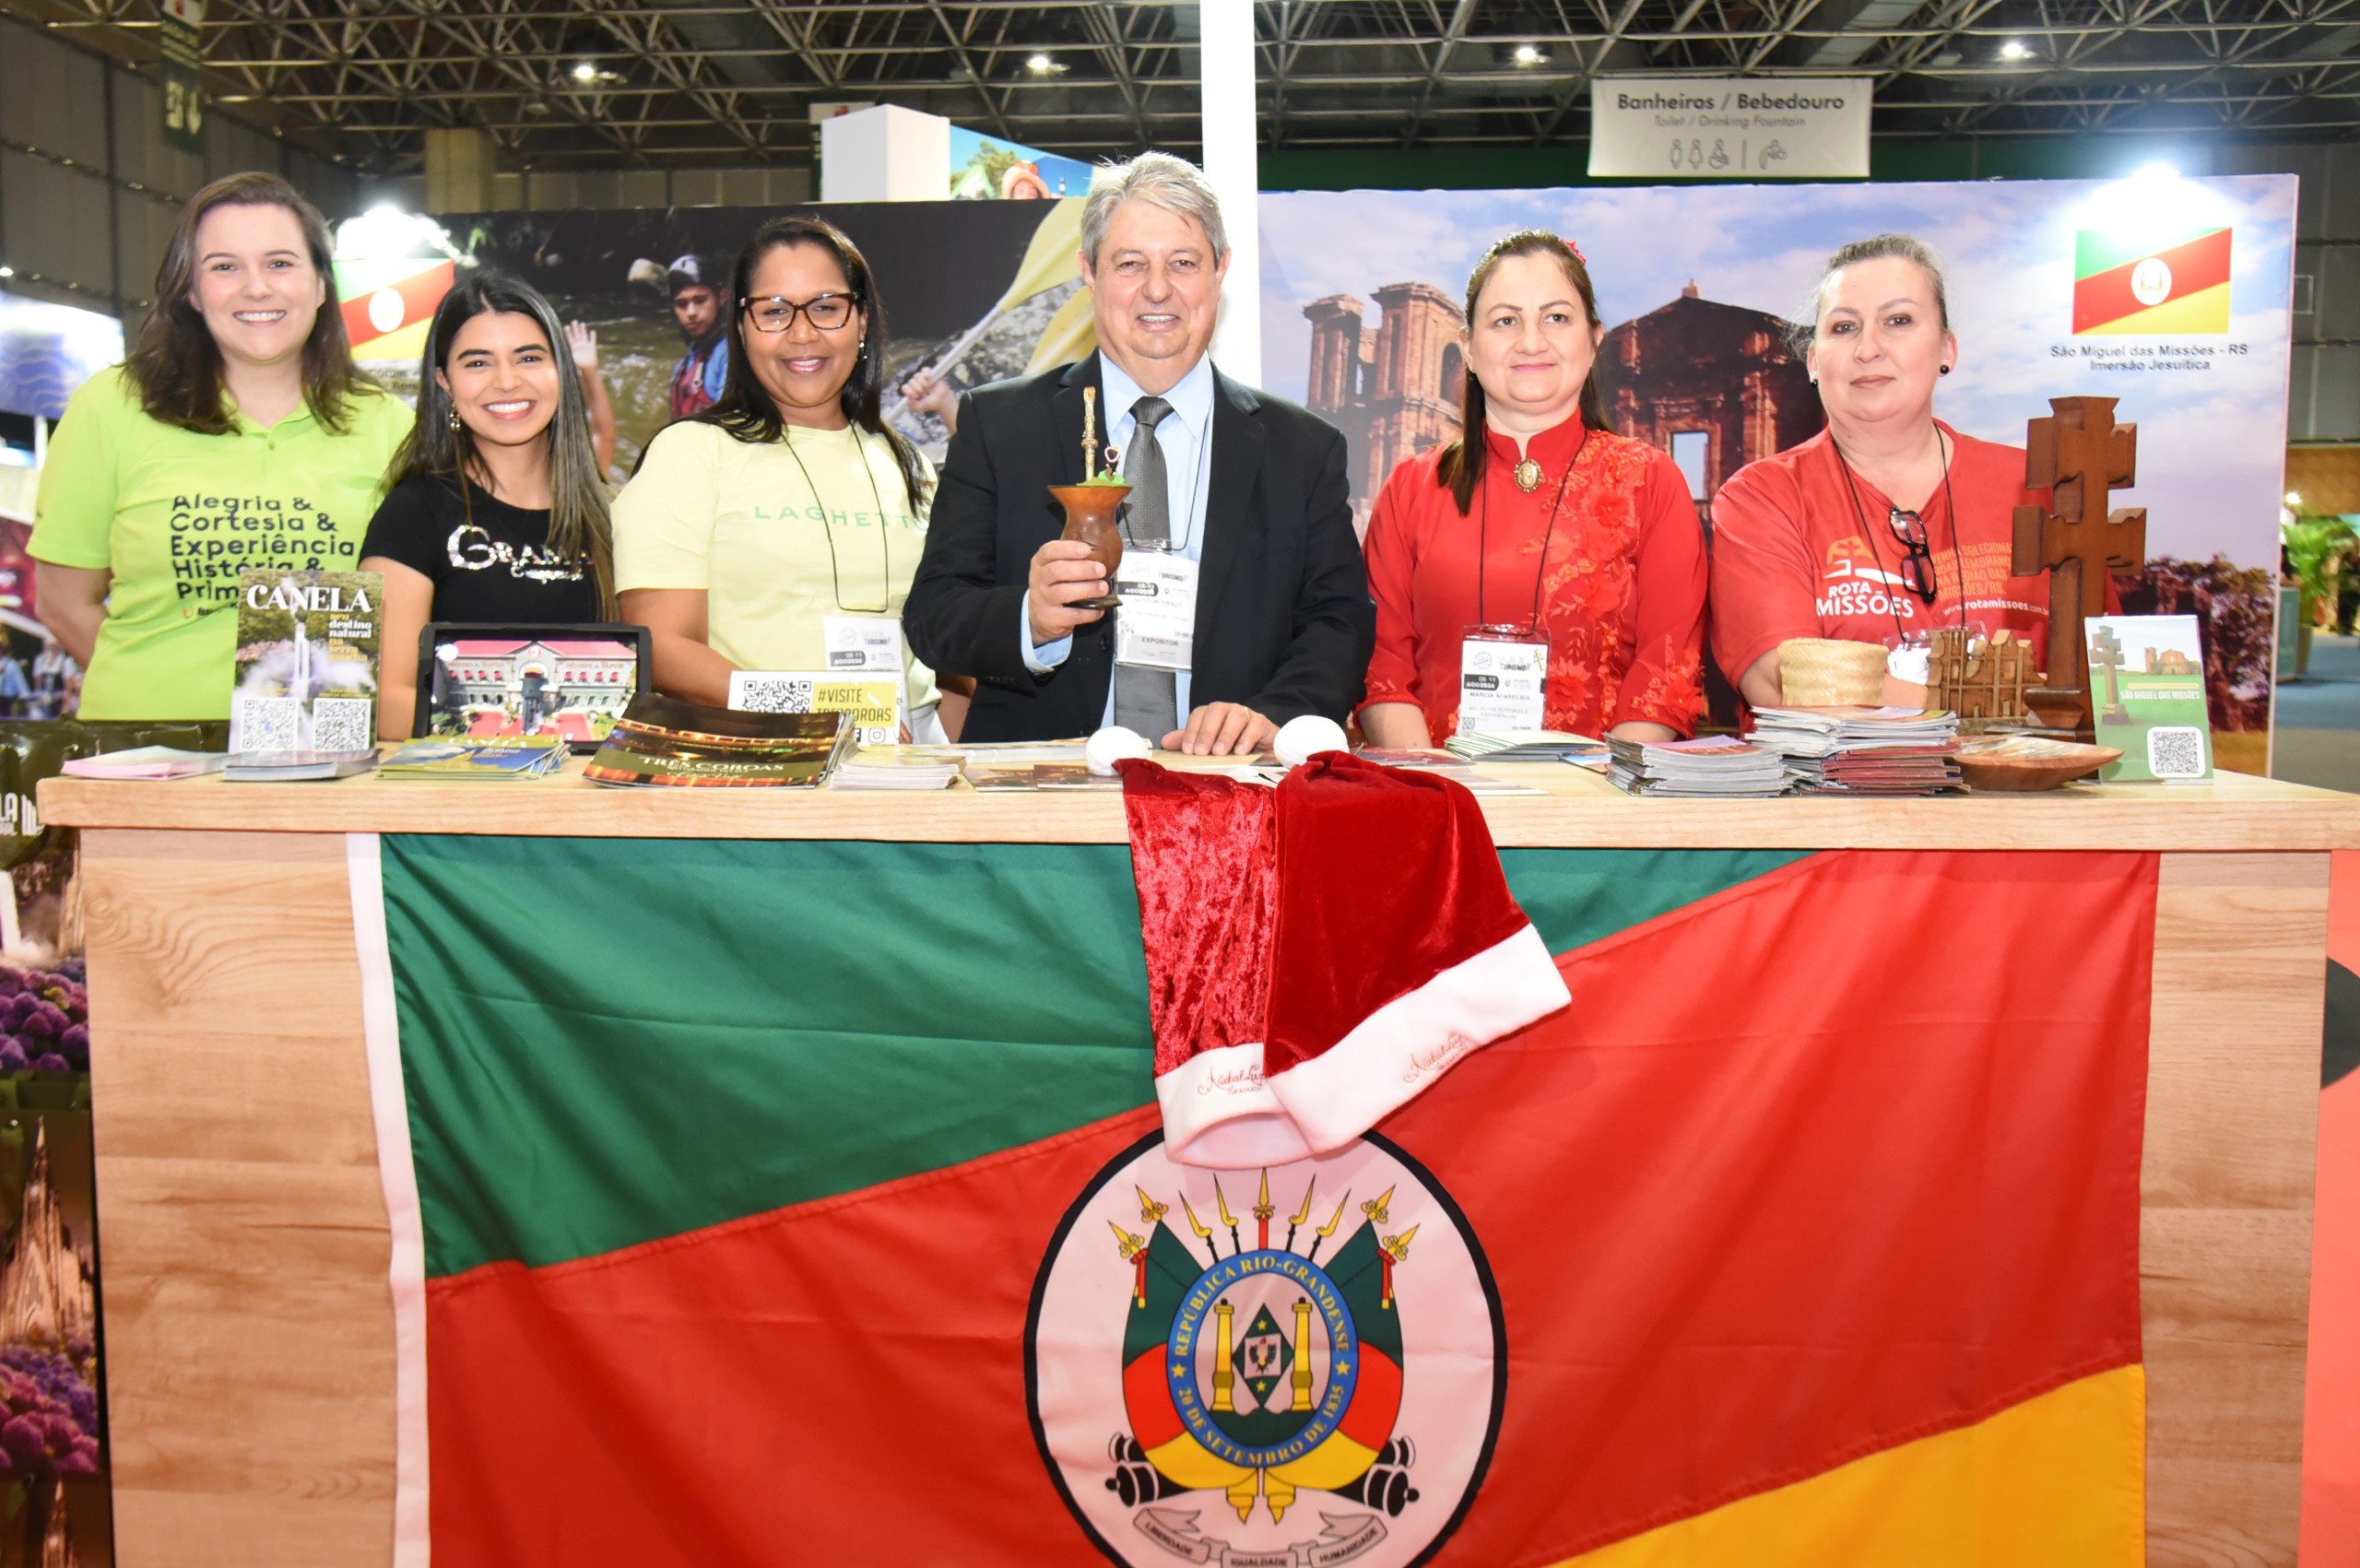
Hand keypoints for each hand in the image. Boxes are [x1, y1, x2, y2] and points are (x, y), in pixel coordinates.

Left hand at [565, 321, 598, 371]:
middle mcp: (578, 346)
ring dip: (583, 330)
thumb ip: (563, 356)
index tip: (566, 326)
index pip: (569, 338)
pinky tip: (592, 331)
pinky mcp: (592, 348)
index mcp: (572, 348)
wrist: (587, 370)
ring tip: (582, 323)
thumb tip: (552, 356)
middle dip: (575, 328)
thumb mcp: (568, 360)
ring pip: (584, 336)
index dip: (568, 332)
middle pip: (576, 335)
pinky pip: (592, 340)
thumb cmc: (578, 367)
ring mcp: (585, 346)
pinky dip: (593, 336)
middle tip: (574, 321)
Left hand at [902, 368, 958, 428]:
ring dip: (923, 383)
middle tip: (924, 393)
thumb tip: (908, 397)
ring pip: (917, 375)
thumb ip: (911, 404)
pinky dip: (926, 374)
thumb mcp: (919, 408)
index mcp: (911, 391)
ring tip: (928, 388)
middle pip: (911, 381)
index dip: (909, 391)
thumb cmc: (930, 404)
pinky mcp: (929, 374)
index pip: (904, 387)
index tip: (915, 396)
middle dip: (918, 388)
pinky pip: (925, 370)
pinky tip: (929, 378)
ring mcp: (922, 378)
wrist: (942, 401)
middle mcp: (915, 383)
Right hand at [1027, 539, 1108, 644]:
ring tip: (1103, 588)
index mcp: (1040, 563)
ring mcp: (1043, 600)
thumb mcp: (1055, 569)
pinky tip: (1099, 607)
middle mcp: (1039, 581)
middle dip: (1082, 569)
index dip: (1068, 549)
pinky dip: (1089, 611)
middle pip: (1057, 571)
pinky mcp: (1051, 618)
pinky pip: (1072, 614)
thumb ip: (1071, 560)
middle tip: (1101, 569)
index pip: (1048, 551)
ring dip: (1087, 589)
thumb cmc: (1053, 587)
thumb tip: (1101, 553)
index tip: (1086, 549)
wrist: (1040, 616)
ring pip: (1063, 593)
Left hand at [1162, 703, 1276, 756]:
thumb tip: (1165, 741)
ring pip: (1235, 716)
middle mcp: (1229, 710)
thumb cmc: (1234, 748)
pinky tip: (1240, 752)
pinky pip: (1255, 725)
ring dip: (1225, 735)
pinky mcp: (1263, 724)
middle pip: (1216, 711)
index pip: (1199, 714)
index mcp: (1213, 714)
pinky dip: (1246, 738)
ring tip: (1219, 753)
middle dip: (1206, 732)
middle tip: (1201, 752)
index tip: (1188, 751)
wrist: (1265, 750)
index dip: (1192, 731)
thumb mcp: (1209, 747)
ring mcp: (1247, 715)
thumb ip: (1188, 742)